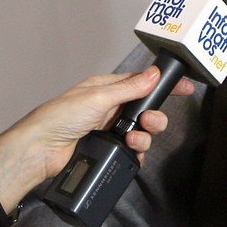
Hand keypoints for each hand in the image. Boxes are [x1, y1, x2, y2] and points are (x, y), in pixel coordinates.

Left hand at [0, 66, 195, 190]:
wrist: (41, 150)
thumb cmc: (60, 117)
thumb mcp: (98, 97)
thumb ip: (129, 88)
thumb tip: (154, 74)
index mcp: (105, 89)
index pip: (141, 83)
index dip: (163, 85)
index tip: (185, 87)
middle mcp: (109, 108)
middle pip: (145, 110)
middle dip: (154, 117)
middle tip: (148, 122)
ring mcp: (108, 129)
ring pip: (141, 131)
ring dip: (144, 136)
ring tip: (134, 139)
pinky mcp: (106, 149)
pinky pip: (132, 151)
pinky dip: (136, 152)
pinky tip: (132, 152)